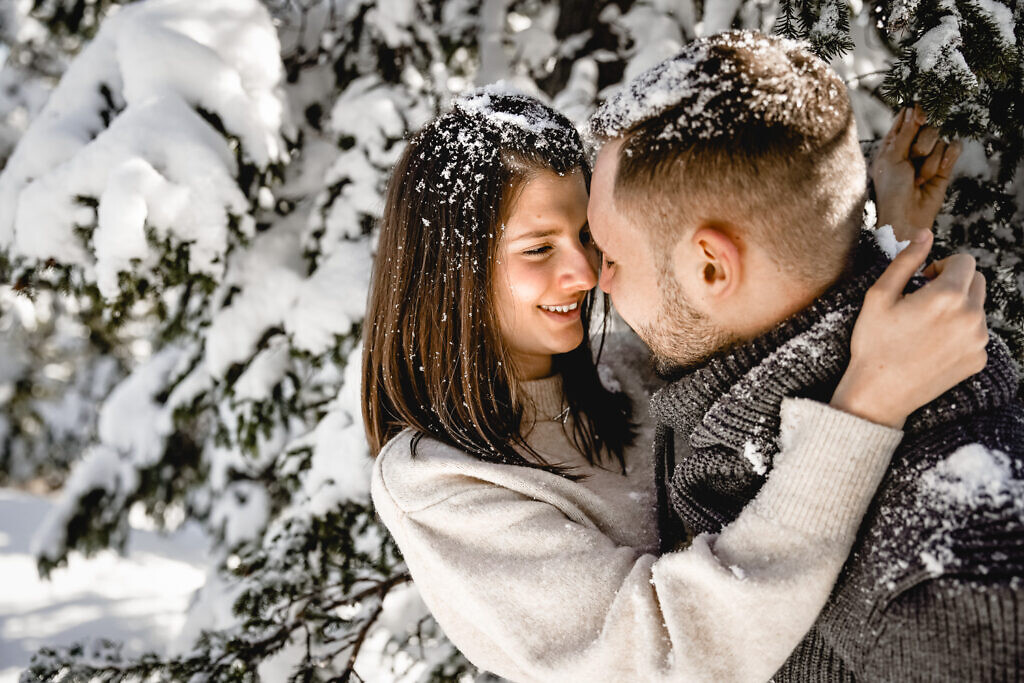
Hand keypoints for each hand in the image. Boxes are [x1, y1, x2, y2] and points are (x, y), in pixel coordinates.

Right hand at [831, 230, 987, 428]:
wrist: (879, 393)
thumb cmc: (874, 342)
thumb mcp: (879, 295)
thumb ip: (906, 260)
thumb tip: (926, 234)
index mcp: (948, 296)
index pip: (965, 261)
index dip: (941, 265)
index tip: (923, 280)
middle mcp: (971, 316)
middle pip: (977, 281)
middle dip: (954, 283)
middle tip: (924, 301)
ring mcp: (978, 340)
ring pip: (977, 307)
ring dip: (958, 308)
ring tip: (926, 326)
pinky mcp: (978, 360)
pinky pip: (976, 333)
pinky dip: (960, 333)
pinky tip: (932, 345)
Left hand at [871, 105, 960, 241]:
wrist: (905, 218)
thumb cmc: (891, 190)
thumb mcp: (892, 158)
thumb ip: (904, 133)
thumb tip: (913, 108)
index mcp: (894, 142)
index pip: (907, 116)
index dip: (915, 113)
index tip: (919, 116)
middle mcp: (912, 146)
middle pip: (928, 124)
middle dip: (922, 142)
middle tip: (913, 159)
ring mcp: (930, 156)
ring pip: (940, 139)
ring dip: (930, 160)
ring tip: (918, 179)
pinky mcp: (945, 166)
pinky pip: (953, 148)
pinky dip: (946, 159)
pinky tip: (936, 174)